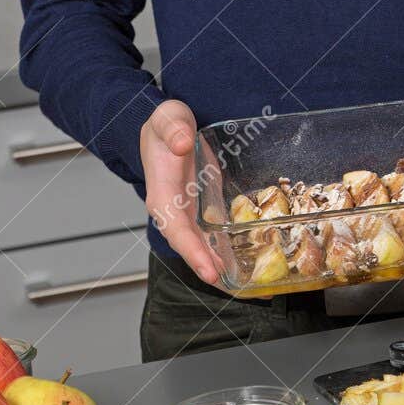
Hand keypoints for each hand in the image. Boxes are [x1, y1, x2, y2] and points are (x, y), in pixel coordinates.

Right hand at [140, 99, 225, 287]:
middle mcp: (172, 210)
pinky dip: (223, 251)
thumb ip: (173, 129)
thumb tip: (182, 143)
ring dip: (217, 265)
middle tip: (232, 286)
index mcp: (162, 193)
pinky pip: (211, 235)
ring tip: (240, 286)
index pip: (176, 228)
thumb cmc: (165, 125)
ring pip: (201, 245)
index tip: (209, 270)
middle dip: (208, 267)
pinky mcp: (200, 210)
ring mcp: (187, 213)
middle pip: (190, 245)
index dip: (193, 252)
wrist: (169, 127)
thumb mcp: (167, 118)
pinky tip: (241, 265)